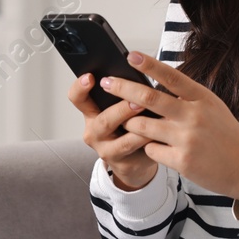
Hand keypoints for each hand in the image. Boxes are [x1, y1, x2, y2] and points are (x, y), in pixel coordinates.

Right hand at [68, 72, 156, 189]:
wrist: (133, 159)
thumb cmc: (127, 127)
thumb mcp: (120, 110)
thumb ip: (122, 96)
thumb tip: (137, 76)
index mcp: (91, 114)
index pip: (77, 98)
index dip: (80, 87)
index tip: (89, 77)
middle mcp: (94, 133)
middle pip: (103, 121)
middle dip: (121, 110)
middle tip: (136, 101)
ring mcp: (107, 150)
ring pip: (122, 140)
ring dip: (138, 127)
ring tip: (152, 115)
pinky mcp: (123, 163)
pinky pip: (138, 152)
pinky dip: (149, 140)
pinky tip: (160, 131)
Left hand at [98, 51, 238, 200]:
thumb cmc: (226, 136)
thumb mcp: (212, 108)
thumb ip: (186, 98)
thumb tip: (154, 87)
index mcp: (202, 98)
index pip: (171, 76)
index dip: (149, 64)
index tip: (131, 55)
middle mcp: (194, 115)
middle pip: (149, 98)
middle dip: (123, 88)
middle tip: (107, 82)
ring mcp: (187, 138)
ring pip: (142, 125)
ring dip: (131, 123)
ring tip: (128, 122)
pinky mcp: (181, 160)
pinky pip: (150, 150)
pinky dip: (148, 148)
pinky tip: (156, 149)